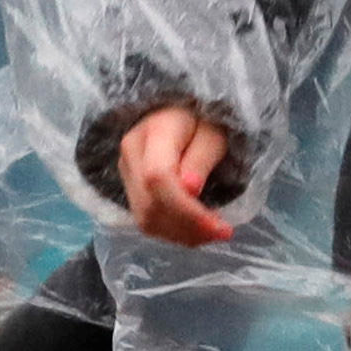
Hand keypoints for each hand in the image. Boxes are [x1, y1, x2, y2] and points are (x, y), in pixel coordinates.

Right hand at [118, 106, 233, 246]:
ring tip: (213, 233)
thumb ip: (201, 160)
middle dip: (189, 227)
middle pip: (151, 203)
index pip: (158, 177)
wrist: (181, 115)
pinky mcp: (130, 188)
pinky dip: (174, 232)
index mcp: (155, 131)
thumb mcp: (214, 134)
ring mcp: (127, 171)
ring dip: (182, 234)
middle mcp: (132, 152)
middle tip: (223, 232)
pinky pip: (147, 220)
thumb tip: (190, 190)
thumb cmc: (204, 120)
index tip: (219, 226)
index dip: (187, 209)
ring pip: (145, 218)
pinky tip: (197, 231)